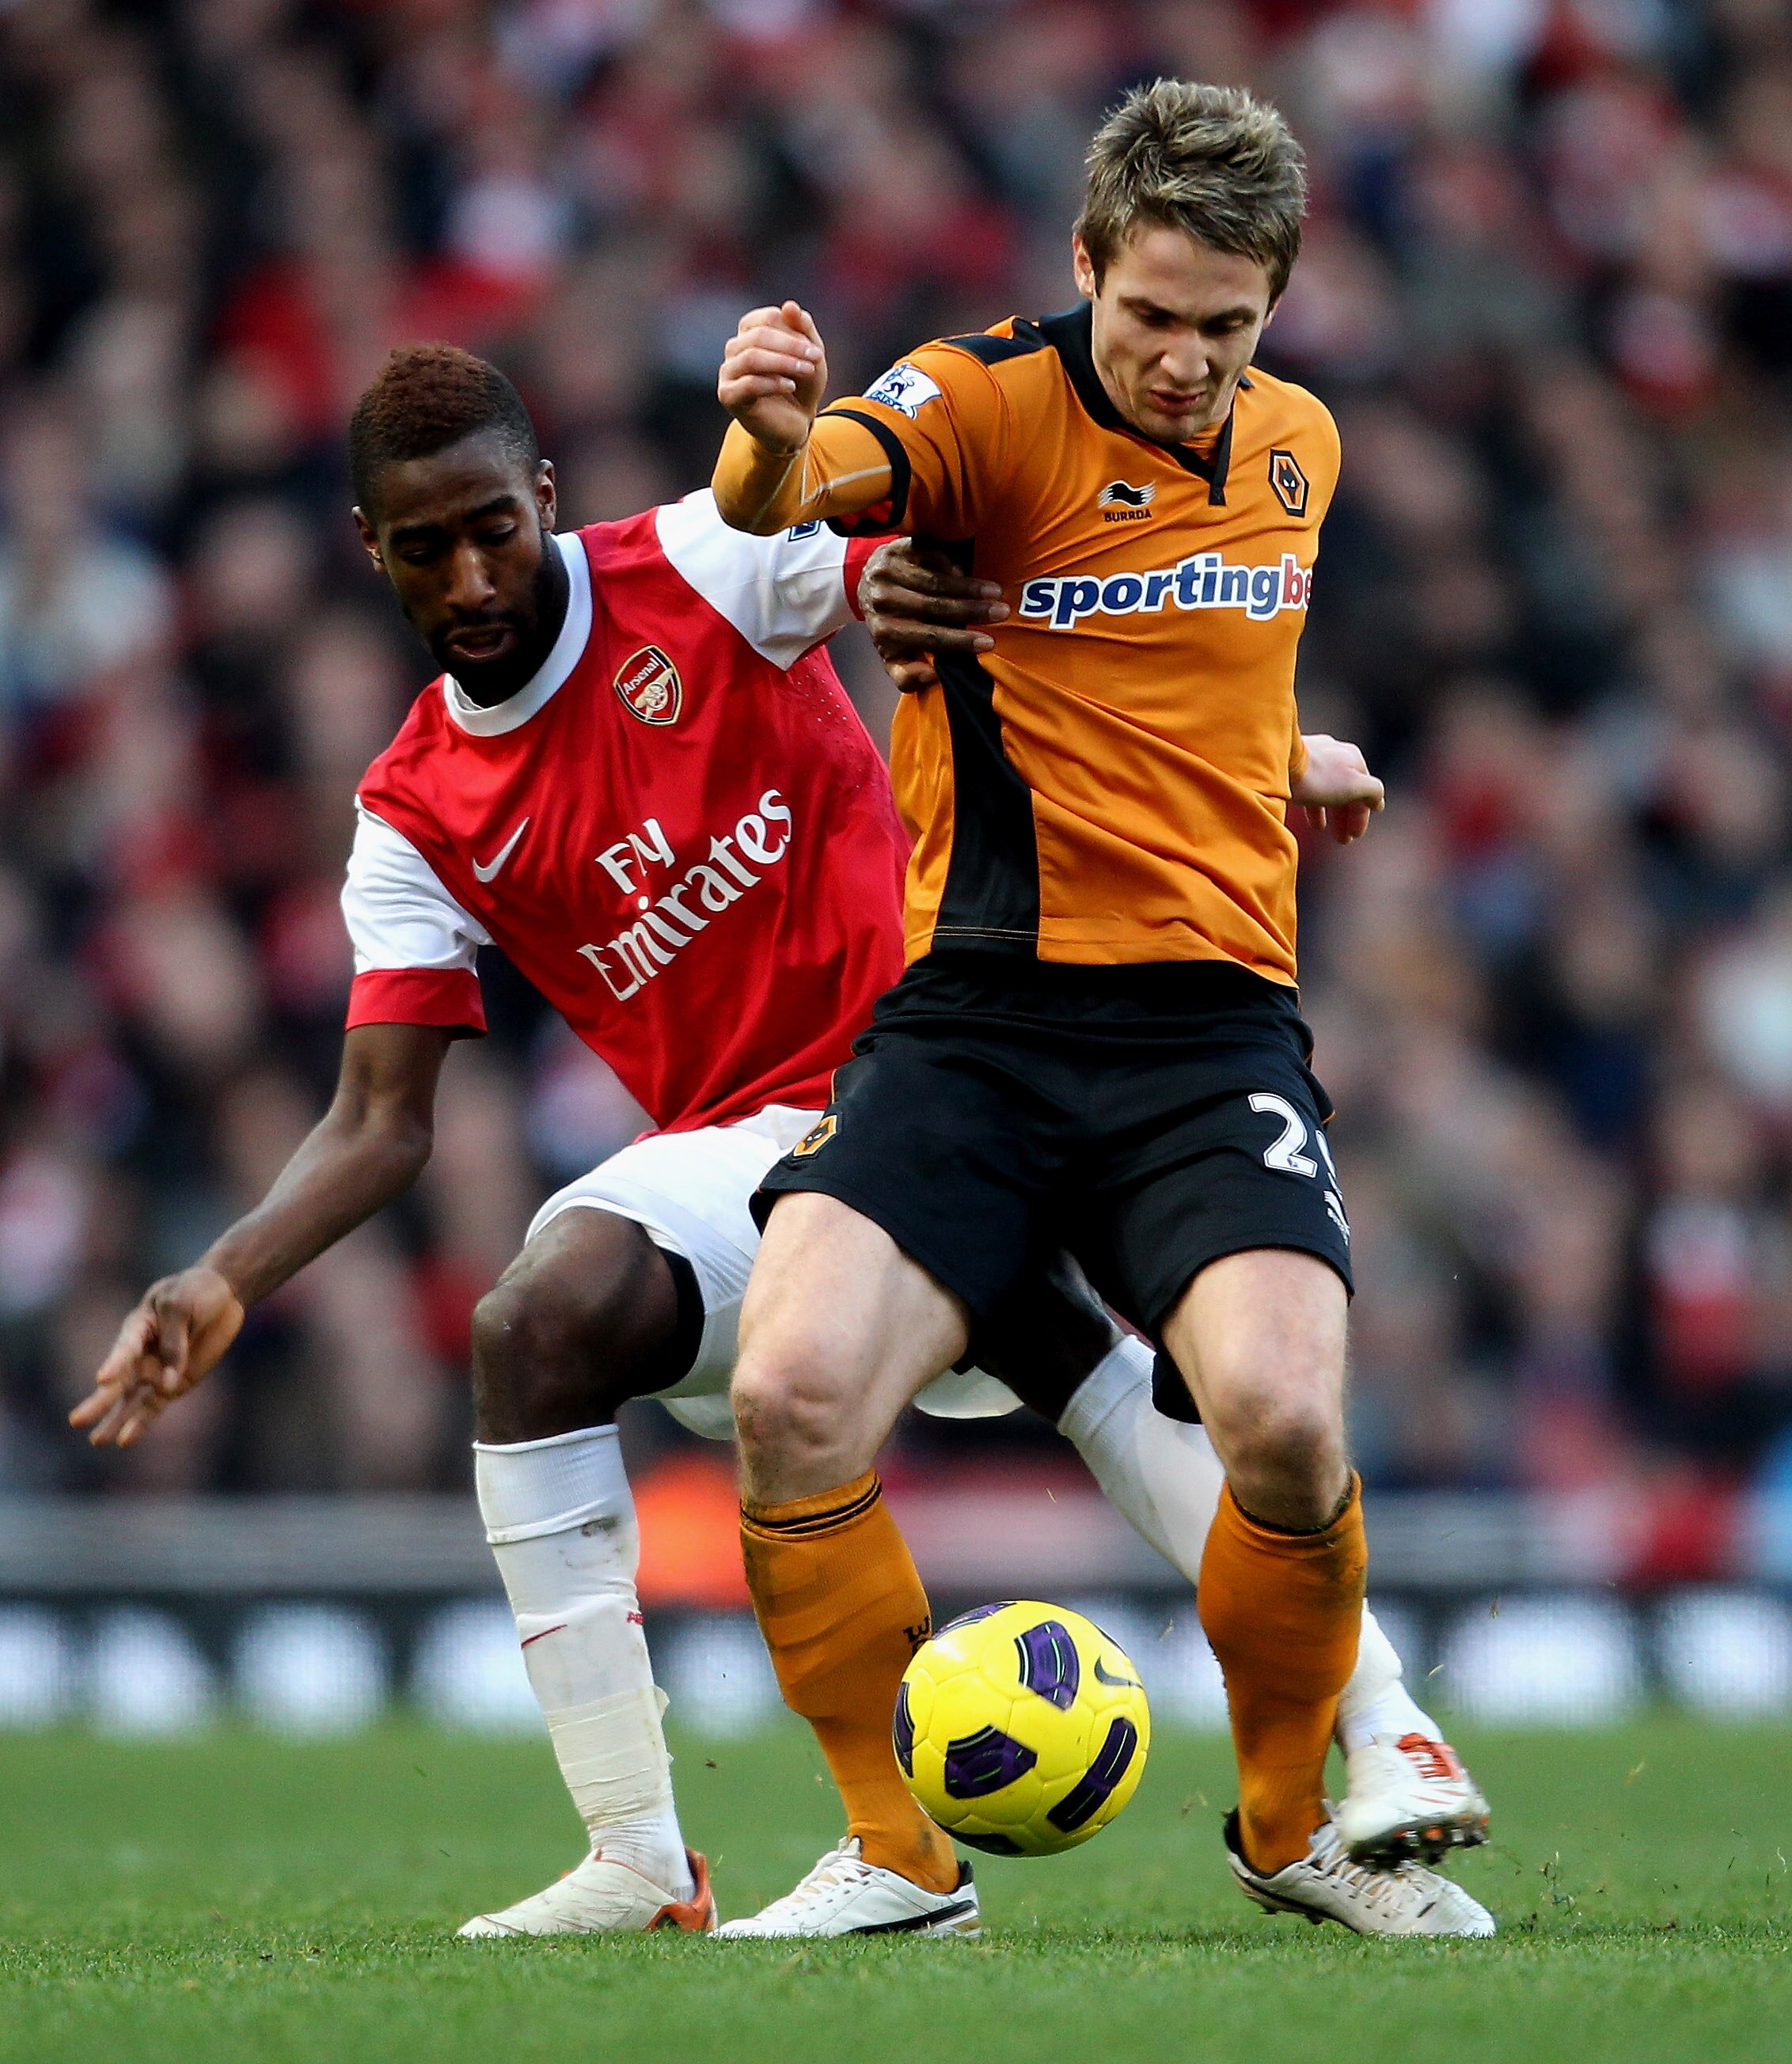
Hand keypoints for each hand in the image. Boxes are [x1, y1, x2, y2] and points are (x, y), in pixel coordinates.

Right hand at [70, 1265, 244, 1448]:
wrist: (220, 1296)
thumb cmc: (194, 1293)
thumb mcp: (182, 1307)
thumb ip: (174, 1342)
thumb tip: (167, 1383)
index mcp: (137, 1327)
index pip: (125, 1349)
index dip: (115, 1364)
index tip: (102, 1379)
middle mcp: (140, 1354)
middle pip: (118, 1381)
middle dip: (99, 1402)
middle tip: (76, 1420)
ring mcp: (155, 1372)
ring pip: (130, 1400)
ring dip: (115, 1420)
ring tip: (96, 1441)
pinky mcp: (173, 1385)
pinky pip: (153, 1407)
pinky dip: (141, 1424)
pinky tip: (125, 1441)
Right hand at [718, 301, 827, 455]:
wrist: (796, 422)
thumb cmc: (802, 384)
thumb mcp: (810, 353)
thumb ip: (803, 328)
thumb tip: (789, 305)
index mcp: (751, 331)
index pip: (768, 318)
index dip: (793, 331)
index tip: (816, 350)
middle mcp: (735, 348)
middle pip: (758, 336)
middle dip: (791, 346)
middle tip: (815, 358)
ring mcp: (728, 371)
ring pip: (751, 357)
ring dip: (783, 363)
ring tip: (806, 371)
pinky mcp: (728, 395)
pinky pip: (747, 384)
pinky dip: (772, 383)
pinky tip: (790, 386)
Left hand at [859, 540, 1009, 691]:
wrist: (866, 585)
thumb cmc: (889, 624)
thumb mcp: (892, 656)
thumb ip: (906, 675)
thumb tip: (930, 676)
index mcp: (885, 631)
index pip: (929, 637)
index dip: (960, 640)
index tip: (988, 643)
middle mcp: (883, 600)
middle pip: (934, 606)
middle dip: (972, 610)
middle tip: (1002, 612)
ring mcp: (889, 571)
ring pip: (935, 580)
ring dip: (969, 586)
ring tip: (996, 592)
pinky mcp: (897, 548)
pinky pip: (929, 555)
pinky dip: (949, 563)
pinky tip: (964, 571)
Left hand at [1292, 734, 1384, 843]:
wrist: (1278, 761)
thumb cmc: (1319, 775)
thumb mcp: (1355, 785)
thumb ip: (1373, 792)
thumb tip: (1378, 802)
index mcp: (1353, 758)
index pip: (1365, 791)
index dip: (1362, 816)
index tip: (1355, 835)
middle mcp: (1335, 754)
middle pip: (1346, 790)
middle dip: (1346, 817)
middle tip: (1343, 839)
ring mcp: (1314, 757)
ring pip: (1327, 789)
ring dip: (1329, 812)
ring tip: (1322, 829)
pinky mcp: (1293, 764)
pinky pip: (1309, 787)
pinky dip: (1312, 804)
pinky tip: (1308, 816)